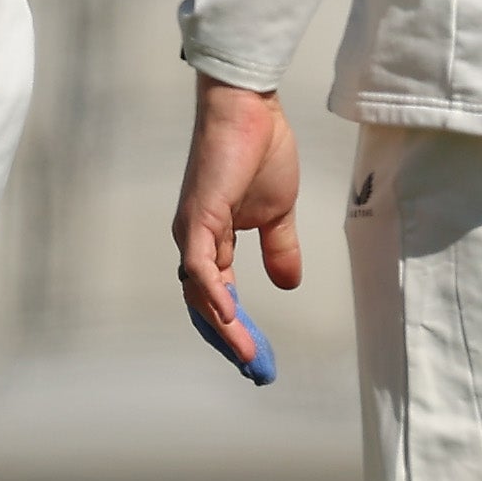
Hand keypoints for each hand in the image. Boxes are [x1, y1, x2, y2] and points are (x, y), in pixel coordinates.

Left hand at [173, 78, 303, 380]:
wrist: (250, 111)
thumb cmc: (259, 152)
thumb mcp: (277, 213)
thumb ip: (278, 249)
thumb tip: (288, 284)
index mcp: (212, 242)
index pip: (218, 297)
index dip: (237, 328)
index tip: (258, 357)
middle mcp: (196, 242)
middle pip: (205, 304)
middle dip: (229, 339)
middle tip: (254, 369)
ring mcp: (193, 231)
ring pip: (200, 293)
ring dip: (224, 327)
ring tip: (247, 356)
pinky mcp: (198, 217)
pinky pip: (202, 266)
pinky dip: (213, 294)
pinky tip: (231, 318)